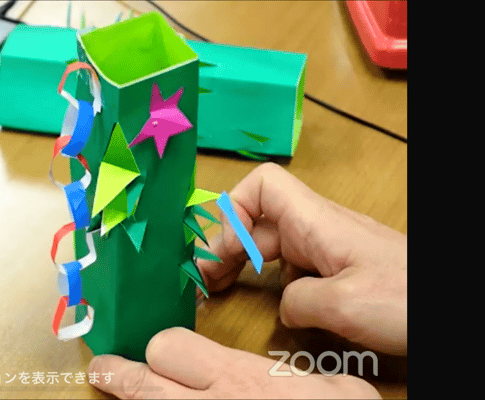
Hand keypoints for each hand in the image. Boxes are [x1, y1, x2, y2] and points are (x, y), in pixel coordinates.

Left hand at [89, 327, 380, 398]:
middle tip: (104, 370)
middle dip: (122, 375)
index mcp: (237, 380)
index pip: (169, 347)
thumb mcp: (340, 393)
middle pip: (142, 382)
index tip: (161, 353)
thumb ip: (309, 379)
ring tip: (110, 389)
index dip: (165, 350)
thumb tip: (309, 381)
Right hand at [198, 163, 406, 354]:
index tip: (223, 250)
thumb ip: (297, 302)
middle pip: (257, 220)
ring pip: (269, 244)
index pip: (263, 185)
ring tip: (214, 287)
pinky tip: (259, 301)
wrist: (453, 308)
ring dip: (238, 262)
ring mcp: (328, 249)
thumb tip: (282, 307)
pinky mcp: (338, 271)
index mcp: (317, 222)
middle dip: (223, 244)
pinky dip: (264, 280)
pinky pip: (290, 267)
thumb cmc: (410, 299)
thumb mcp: (345, 306)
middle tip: (200, 279)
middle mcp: (319, 229)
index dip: (233, 208)